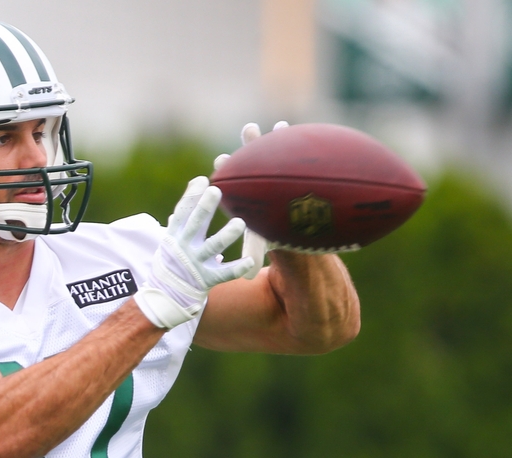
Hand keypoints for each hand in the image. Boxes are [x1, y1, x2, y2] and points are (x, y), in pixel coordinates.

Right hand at [134, 177, 254, 328]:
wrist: (165, 297)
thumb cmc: (172, 262)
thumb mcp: (171, 239)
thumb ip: (184, 215)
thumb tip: (193, 186)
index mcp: (175, 237)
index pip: (182, 212)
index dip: (191, 196)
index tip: (202, 180)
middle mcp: (184, 248)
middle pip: (196, 224)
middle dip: (205, 207)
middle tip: (216, 191)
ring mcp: (196, 264)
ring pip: (213, 247)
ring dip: (226, 235)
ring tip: (240, 223)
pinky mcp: (207, 280)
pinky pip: (224, 274)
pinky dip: (237, 268)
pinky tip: (250, 261)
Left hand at [213, 121, 289, 278]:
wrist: (291, 219)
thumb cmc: (274, 228)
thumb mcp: (262, 238)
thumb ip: (253, 251)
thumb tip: (245, 278)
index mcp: (244, 191)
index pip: (233, 180)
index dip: (226, 170)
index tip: (220, 160)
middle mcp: (254, 176)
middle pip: (247, 161)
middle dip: (245, 149)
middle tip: (245, 134)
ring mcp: (268, 167)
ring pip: (264, 151)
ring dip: (261, 139)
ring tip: (262, 126)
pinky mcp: (284, 162)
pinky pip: (288, 148)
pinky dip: (289, 136)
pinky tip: (286, 124)